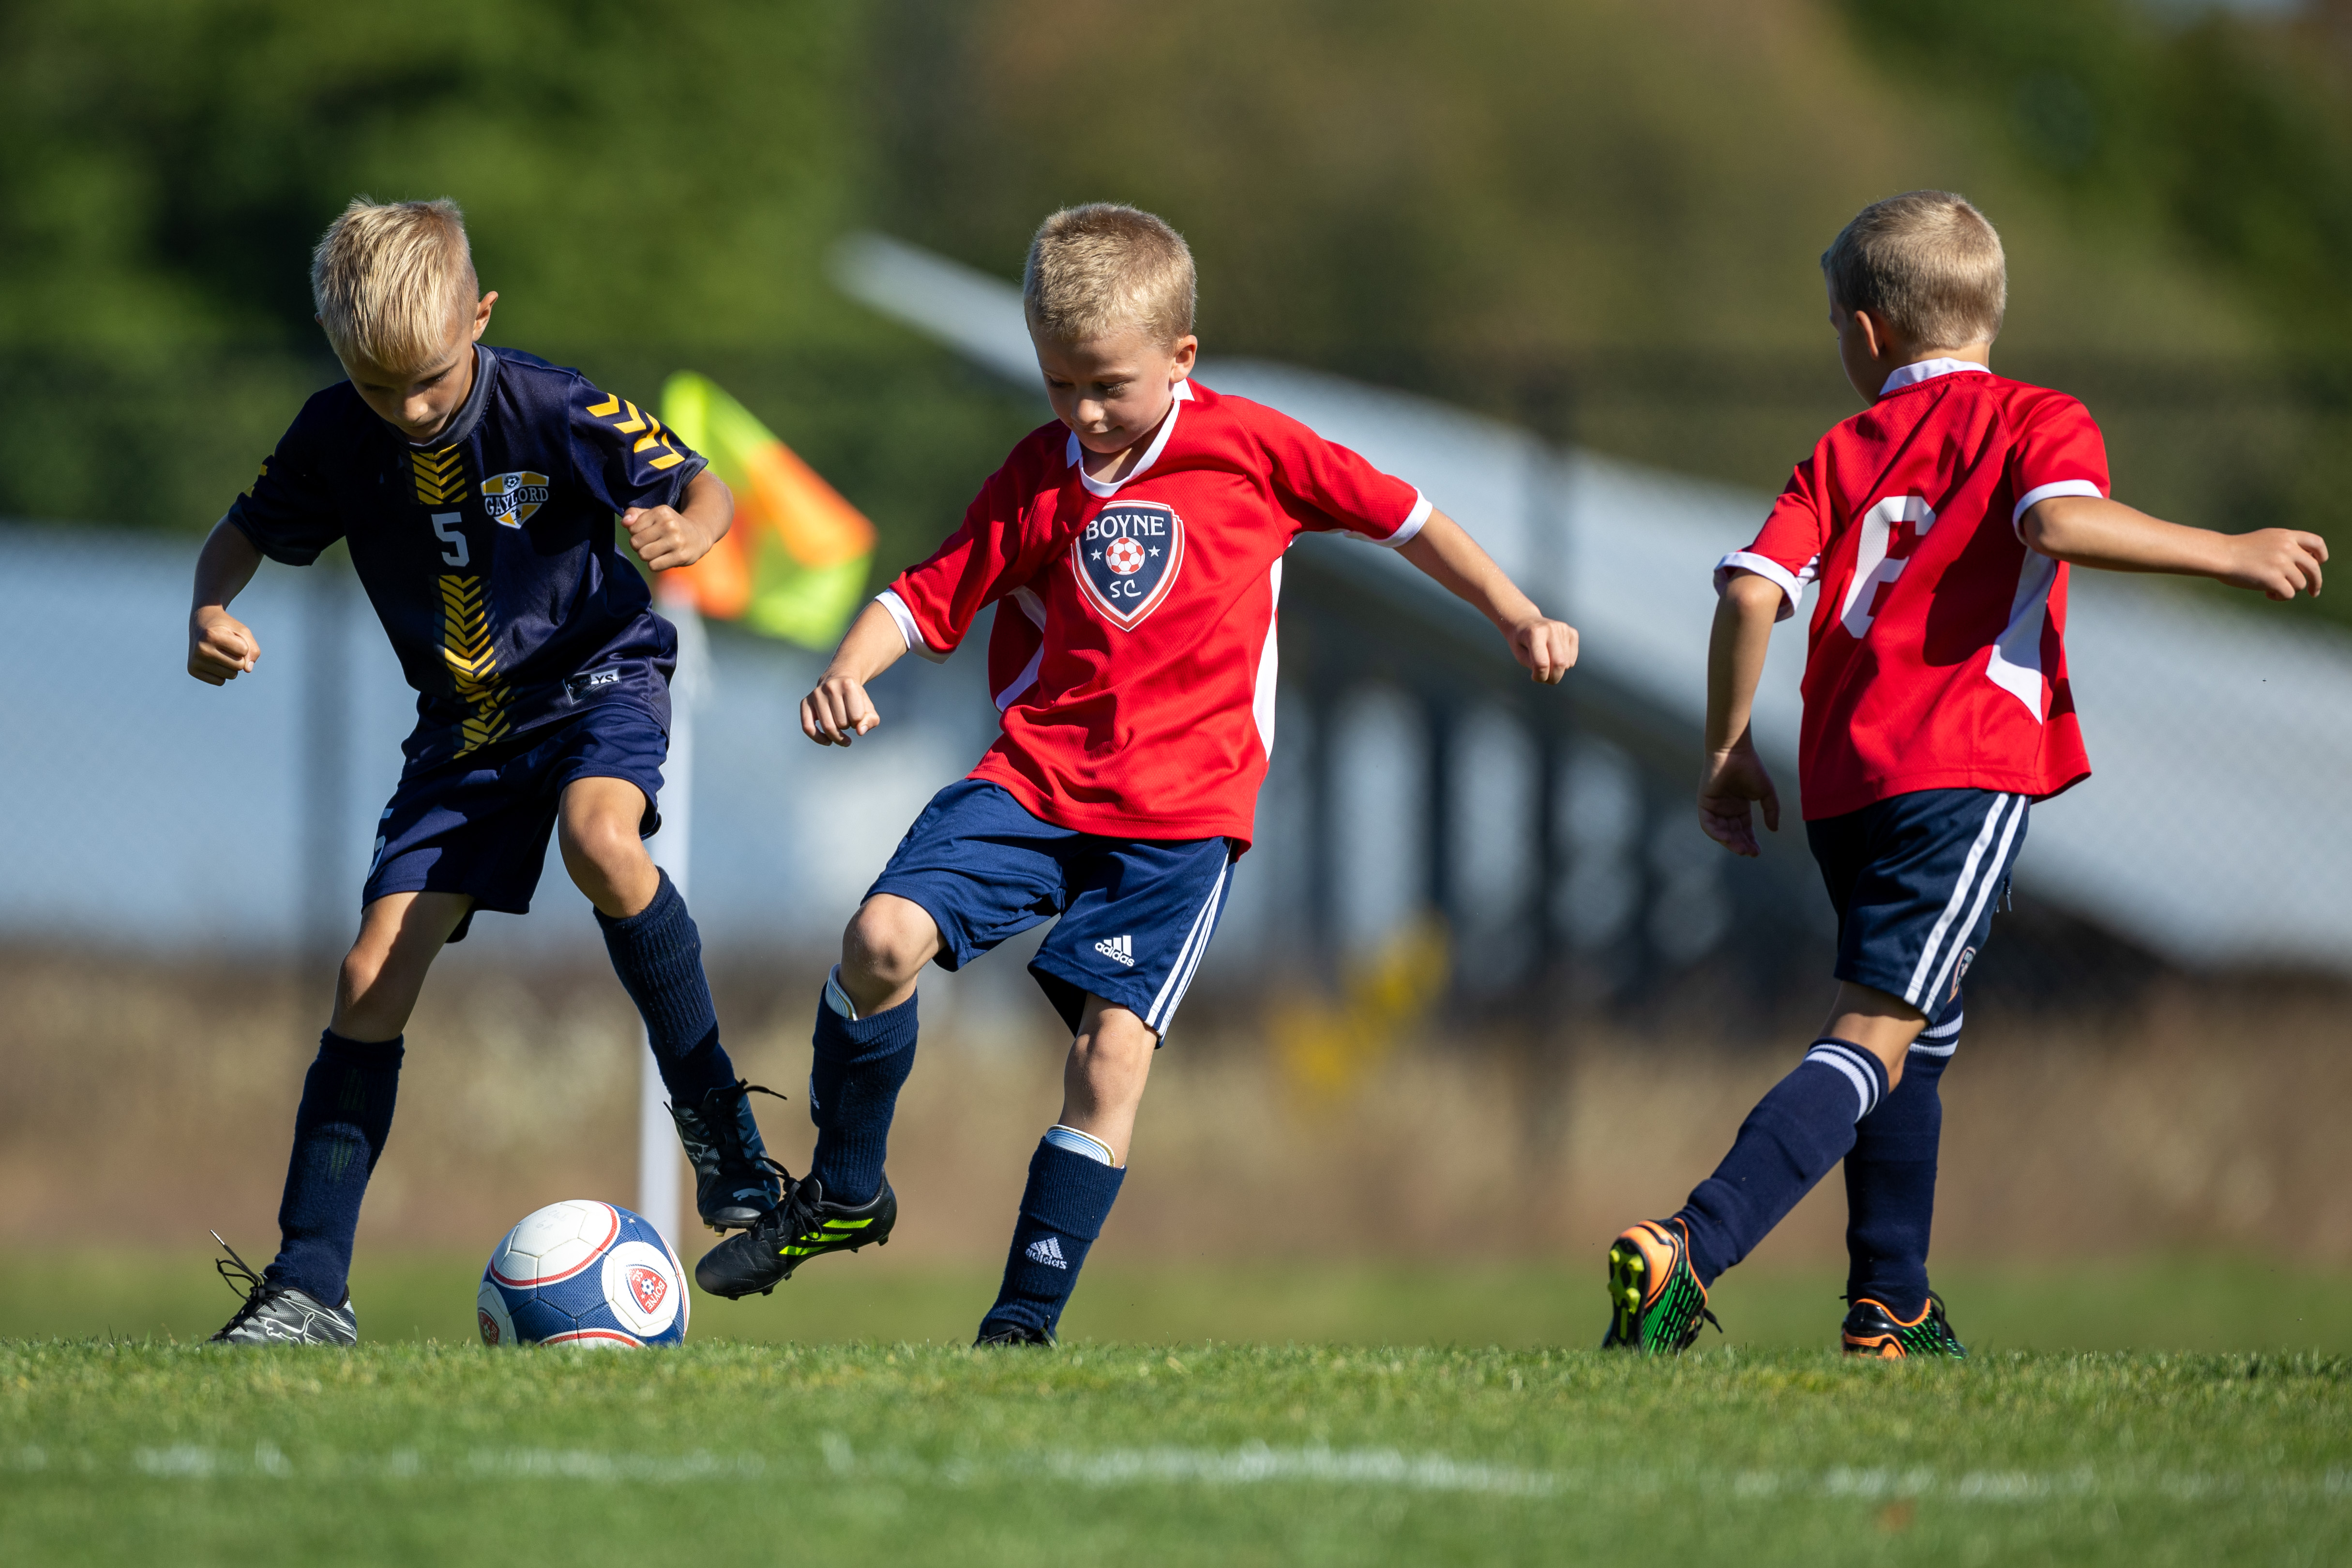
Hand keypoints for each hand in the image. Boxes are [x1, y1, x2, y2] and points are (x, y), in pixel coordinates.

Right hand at [188, 606, 258, 684]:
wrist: (200, 623)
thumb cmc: (225, 628)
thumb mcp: (242, 631)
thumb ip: (252, 649)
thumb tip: (247, 670)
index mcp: (212, 636)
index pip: (244, 651)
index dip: (243, 644)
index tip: (231, 637)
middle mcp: (201, 649)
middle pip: (239, 666)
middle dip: (238, 657)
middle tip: (225, 646)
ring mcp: (195, 661)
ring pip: (231, 675)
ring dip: (231, 666)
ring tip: (219, 652)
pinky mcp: (193, 671)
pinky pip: (220, 681)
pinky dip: (222, 673)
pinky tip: (213, 660)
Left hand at [622, 504, 713, 571]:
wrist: (699, 535)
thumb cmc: (670, 525)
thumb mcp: (655, 515)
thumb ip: (635, 515)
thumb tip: (624, 523)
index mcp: (661, 512)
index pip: (632, 528)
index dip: (636, 533)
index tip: (648, 533)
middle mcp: (669, 525)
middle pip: (635, 543)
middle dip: (639, 546)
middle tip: (651, 544)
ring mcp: (676, 541)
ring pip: (643, 555)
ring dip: (647, 556)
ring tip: (656, 551)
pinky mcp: (680, 557)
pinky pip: (653, 566)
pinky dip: (655, 565)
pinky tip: (663, 559)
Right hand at [801, 669, 880, 745]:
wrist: (839, 680)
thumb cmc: (855, 698)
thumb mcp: (868, 707)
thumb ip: (870, 720)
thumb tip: (860, 731)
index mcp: (848, 685)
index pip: (856, 717)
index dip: (859, 722)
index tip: (857, 717)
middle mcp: (830, 687)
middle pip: (841, 724)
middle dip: (847, 727)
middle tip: (848, 721)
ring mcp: (816, 694)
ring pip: (827, 727)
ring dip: (837, 735)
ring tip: (841, 730)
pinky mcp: (805, 702)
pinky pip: (808, 727)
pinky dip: (818, 739)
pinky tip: (828, 742)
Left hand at [1509, 616, 1578, 684]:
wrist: (1525, 622)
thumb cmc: (1521, 641)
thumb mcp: (1520, 655)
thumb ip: (1535, 666)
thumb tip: (1554, 673)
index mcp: (1534, 633)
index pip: (1542, 663)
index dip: (1539, 676)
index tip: (1533, 677)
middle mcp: (1551, 628)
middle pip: (1559, 663)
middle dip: (1553, 678)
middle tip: (1544, 679)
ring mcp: (1563, 629)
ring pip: (1567, 663)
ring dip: (1557, 671)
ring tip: (1546, 665)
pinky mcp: (1572, 632)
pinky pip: (1572, 658)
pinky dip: (1565, 664)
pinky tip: (1554, 657)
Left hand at [1699, 737, 1779, 857]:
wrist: (1735, 752)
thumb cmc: (1751, 768)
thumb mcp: (1766, 793)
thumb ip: (1771, 811)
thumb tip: (1774, 830)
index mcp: (1740, 807)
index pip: (1744, 829)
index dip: (1750, 841)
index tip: (1757, 852)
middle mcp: (1726, 809)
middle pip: (1733, 833)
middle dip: (1741, 844)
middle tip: (1750, 853)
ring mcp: (1715, 807)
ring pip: (1720, 831)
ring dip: (1729, 842)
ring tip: (1741, 849)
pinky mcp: (1704, 803)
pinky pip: (1708, 824)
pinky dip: (1715, 832)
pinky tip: (1726, 839)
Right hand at [2217, 529, 2326, 600]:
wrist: (2220, 555)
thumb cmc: (2238, 550)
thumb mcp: (2266, 540)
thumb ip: (2285, 545)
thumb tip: (2303, 562)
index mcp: (2286, 536)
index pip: (2317, 543)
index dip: (2321, 556)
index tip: (2319, 564)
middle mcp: (2287, 548)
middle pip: (2314, 568)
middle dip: (2316, 582)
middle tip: (2313, 592)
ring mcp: (2281, 564)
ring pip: (2300, 583)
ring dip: (2289, 589)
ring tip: (2272, 589)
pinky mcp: (2273, 579)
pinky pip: (2288, 593)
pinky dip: (2280, 597)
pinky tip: (2267, 594)